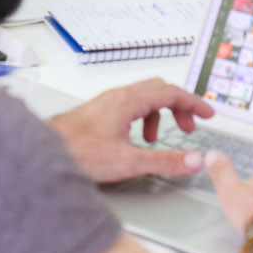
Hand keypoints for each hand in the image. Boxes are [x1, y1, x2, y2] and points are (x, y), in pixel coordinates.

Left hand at [48, 78, 213, 183]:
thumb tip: (193, 160)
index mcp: (128, 100)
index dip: (193, 102)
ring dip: (158, 115)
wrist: (44, 152)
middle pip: (158, 91)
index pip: (170, 92)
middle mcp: (118, 96)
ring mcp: (107, 103)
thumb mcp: (128, 161)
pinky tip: (135, 141)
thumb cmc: (78, 152)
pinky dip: (142, 120)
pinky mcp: (99, 113)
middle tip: (189, 126)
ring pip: (143, 98)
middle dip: (178, 107)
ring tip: (158, 140)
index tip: (208, 113)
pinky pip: (129, 107)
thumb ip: (164, 161)